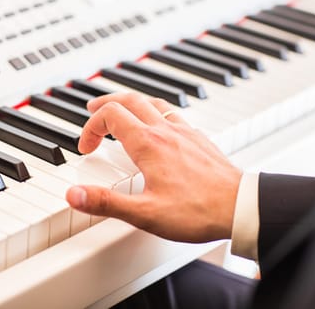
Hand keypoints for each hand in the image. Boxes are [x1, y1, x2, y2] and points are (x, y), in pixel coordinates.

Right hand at [65, 92, 241, 242]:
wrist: (240, 206)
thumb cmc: (197, 210)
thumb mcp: (145, 213)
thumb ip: (107, 203)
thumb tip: (74, 194)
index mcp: (148, 144)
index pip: (110, 116)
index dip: (90, 127)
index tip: (87, 148)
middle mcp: (165, 131)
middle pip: (130, 100)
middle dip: (106, 103)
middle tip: (93, 110)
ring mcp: (184, 132)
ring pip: (152, 102)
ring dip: (131, 102)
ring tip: (121, 109)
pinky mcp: (198, 138)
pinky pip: (172, 113)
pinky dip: (155, 112)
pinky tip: (157, 126)